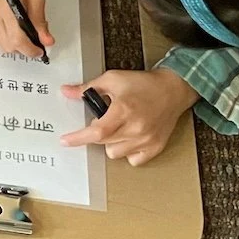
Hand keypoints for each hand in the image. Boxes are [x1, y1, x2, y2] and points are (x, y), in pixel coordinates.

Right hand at [0, 0, 54, 58]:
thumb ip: (40, 20)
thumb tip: (47, 41)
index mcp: (4, 7)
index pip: (17, 38)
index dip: (30, 49)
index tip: (40, 51)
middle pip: (9, 46)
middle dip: (24, 49)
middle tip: (34, 42)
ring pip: (2, 46)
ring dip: (15, 46)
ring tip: (23, 34)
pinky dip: (6, 40)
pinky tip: (11, 29)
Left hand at [60, 69, 198, 165]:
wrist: (173, 88)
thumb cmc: (144, 84)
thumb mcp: (112, 79)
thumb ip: (88, 88)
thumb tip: (67, 92)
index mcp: (123, 110)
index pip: (97, 132)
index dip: (79, 138)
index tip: (65, 141)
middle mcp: (135, 128)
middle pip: (103, 142)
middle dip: (96, 132)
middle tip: (104, 118)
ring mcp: (146, 140)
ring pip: (115, 153)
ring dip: (111, 142)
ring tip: (118, 127)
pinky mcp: (155, 147)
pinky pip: (133, 160)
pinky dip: (127, 151)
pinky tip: (129, 137)